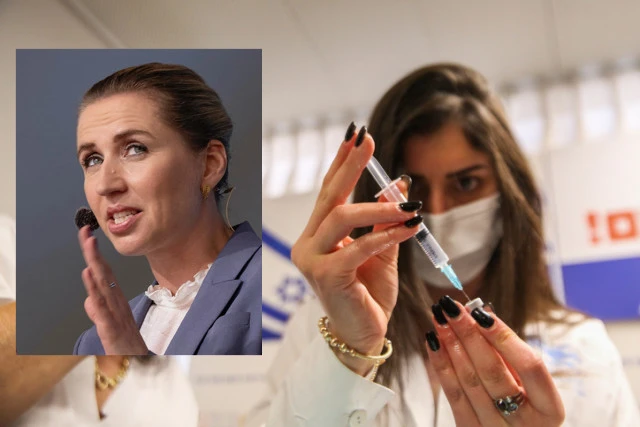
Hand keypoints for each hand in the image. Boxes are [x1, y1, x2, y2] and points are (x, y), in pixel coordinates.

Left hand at [78, 225, 147, 354]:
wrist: (137, 363)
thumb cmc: (124, 342)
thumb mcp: (107, 324)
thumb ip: (97, 311)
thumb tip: (89, 300)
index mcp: (114, 299)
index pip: (102, 272)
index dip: (94, 254)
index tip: (87, 235)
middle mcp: (116, 302)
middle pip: (103, 273)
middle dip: (94, 253)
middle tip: (86, 233)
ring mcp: (115, 313)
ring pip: (103, 287)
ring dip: (96, 267)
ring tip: (88, 249)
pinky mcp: (111, 328)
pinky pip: (102, 310)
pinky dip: (95, 296)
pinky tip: (89, 283)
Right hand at [291, 126, 421, 373]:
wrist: (363, 336)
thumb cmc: (368, 295)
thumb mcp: (382, 251)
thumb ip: (387, 220)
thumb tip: (400, 182)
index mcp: (317, 235)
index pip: (329, 192)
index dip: (342, 163)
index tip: (357, 135)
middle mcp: (307, 244)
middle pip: (330, 196)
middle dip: (351, 166)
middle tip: (368, 141)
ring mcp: (312, 260)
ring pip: (343, 217)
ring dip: (379, 208)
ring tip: (410, 207)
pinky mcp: (326, 276)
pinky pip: (359, 246)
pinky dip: (386, 234)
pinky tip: (409, 227)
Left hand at [426, 296, 564, 425]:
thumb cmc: (524, 407)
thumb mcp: (529, 385)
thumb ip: (510, 354)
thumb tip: (481, 316)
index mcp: (549, 409)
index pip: (530, 365)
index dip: (504, 337)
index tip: (481, 313)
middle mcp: (525, 423)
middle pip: (493, 372)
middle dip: (469, 334)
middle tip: (452, 308)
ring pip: (470, 381)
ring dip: (451, 345)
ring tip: (439, 319)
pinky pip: (453, 395)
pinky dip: (442, 365)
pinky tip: (434, 343)